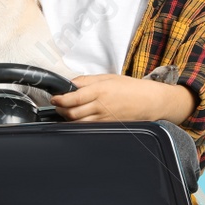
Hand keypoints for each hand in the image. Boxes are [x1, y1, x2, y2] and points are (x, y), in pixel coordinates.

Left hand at [49, 73, 195, 123]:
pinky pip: (88, 126)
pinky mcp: (106, 126)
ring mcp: (103, 118)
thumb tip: (70, 83)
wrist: (149, 101)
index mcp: (99, 91)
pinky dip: (79, 123)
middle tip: (58, 104)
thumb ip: (86, 80)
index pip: (73, 98)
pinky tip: (78, 118)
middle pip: (72, 112)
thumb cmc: (131, 88)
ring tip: (66, 111)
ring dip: (68, 117)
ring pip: (78, 122)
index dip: (60, 99)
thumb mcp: (108, 77)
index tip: (54, 98)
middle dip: (61, 109)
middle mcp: (100, 106)